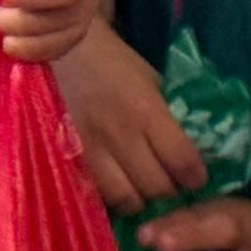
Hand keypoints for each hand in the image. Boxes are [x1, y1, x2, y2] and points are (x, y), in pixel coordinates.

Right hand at [57, 21, 204, 211]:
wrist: (54, 50)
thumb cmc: (108, 60)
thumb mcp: (148, 79)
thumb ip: (167, 115)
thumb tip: (191, 148)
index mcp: (146, 110)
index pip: (182, 162)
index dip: (195, 177)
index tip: (196, 178)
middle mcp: (119, 135)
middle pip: (156, 188)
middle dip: (168, 190)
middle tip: (169, 182)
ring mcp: (90, 151)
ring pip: (125, 200)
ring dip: (139, 198)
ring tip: (140, 187)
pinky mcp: (66, 159)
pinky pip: (96, 194)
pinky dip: (110, 196)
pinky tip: (114, 185)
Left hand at [136, 181, 250, 250]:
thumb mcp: (225, 215)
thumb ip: (187, 223)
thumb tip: (142, 234)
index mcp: (234, 215)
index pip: (203, 214)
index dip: (175, 222)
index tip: (144, 233)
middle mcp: (247, 240)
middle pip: (222, 234)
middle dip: (190, 239)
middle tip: (161, 247)